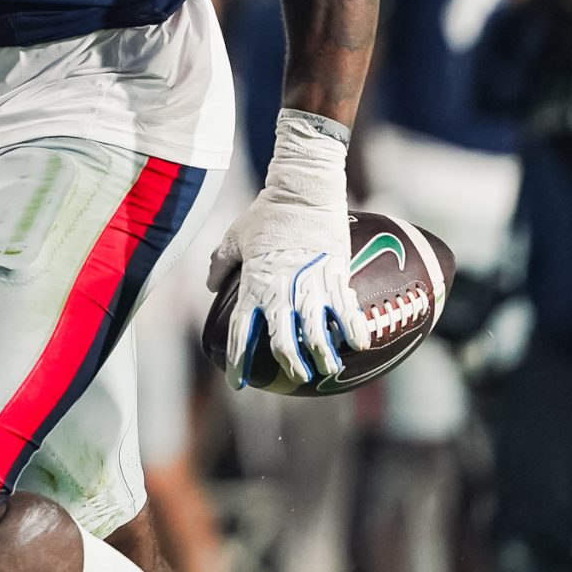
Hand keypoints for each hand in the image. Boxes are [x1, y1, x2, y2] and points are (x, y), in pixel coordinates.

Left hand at [208, 110, 364, 387]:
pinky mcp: (336, 275)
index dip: (238, 359)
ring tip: (327, 368)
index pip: (241, 331)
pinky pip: (347, 311)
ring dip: (322, 356)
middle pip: (282, 341)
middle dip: (288, 365)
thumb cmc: (266, 212)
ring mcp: (311, 285)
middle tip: (294, 376)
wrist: (304, 190)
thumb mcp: (234, 236)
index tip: (237, 381)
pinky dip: (353, 330)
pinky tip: (359, 345)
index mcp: (254, 284)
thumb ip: (220, 263)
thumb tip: (212, 285)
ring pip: (316, 334)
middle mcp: (282, 291)